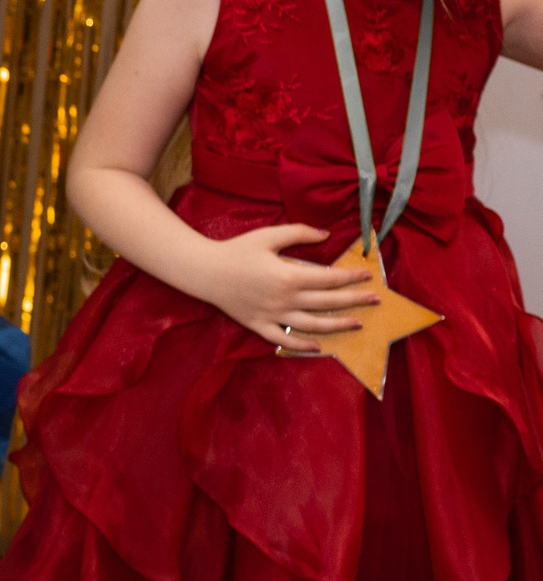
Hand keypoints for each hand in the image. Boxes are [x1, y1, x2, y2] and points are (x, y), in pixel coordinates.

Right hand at [191, 223, 376, 349]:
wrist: (204, 271)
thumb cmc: (236, 250)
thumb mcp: (268, 235)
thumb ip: (300, 233)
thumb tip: (327, 235)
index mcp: (289, 276)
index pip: (329, 279)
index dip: (351, 277)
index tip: (367, 276)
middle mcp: (285, 299)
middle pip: (328, 303)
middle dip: (354, 301)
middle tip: (375, 300)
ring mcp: (272, 315)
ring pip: (312, 325)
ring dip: (338, 325)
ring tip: (357, 323)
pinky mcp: (258, 325)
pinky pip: (283, 340)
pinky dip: (302, 345)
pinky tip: (318, 346)